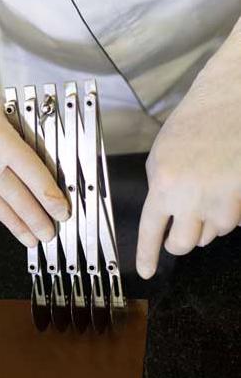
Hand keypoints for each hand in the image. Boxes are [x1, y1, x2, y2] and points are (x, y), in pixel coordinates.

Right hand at [0, 66, 69, 246]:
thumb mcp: (11, 114)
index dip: (49, 198)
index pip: (31, 175)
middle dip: (35, 219)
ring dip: (15, 225)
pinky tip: (6, 221)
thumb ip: (26, 145)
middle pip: (14, 196)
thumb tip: (49, 180)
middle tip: (49, 235)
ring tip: (30, 239)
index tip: (62, 213)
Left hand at [136, 21, 240, 278]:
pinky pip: (230, 223)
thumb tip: (166, 219)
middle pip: (183, 245)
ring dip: (203, 225)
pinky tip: (222, 192)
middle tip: (177, 232)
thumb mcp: (160, 159)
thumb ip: (159, 191)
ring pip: (209, 235)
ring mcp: (221, 201)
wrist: (230, 105)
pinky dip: (223, 215)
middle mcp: (191, 199)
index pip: (151, 232)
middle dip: (177, 243)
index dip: (147, 256)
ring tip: (204, 196)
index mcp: (163, 186)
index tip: (146, 272)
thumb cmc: (190, 128)